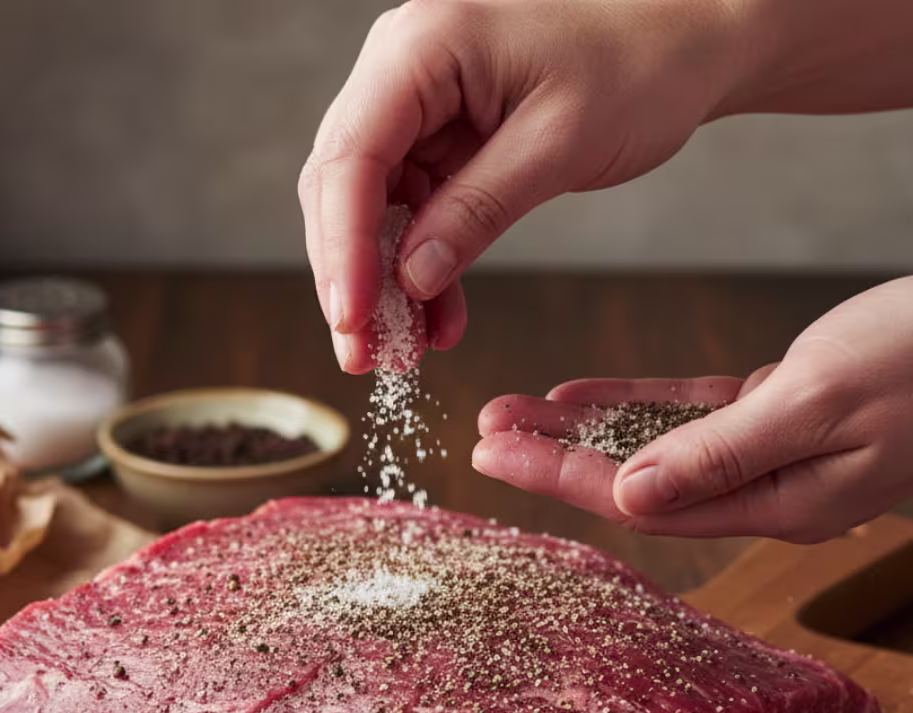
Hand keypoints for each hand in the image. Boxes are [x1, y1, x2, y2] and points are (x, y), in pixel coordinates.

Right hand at [299, 0, 741, 371]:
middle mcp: (402, 68)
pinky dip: (419, 269)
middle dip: (351, 277)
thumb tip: (409, 280)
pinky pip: (411, 213)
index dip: (343, 248)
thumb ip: (476, 211)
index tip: (352, 320)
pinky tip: (436, 319)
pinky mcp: (439, 138)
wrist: (686, 42)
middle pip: (341, 186)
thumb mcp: (557, 145)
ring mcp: (417, 103)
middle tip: (363, 355)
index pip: (351, 158)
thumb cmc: (639, 66)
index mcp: (422, 47)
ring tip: (402, 351)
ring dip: (382, 284)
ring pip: (368, 208)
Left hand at [473, 277, 912, 540]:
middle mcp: (762, 488)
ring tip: (511, 411)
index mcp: (773, 503)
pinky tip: (578, 394)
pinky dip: (631, 400)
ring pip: (649, 444)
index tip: (492, 454)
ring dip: (580, 428)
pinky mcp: (773, 409)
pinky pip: (684, 412)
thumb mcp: (820, 404)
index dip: (559, 477)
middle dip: (553, 457)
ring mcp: (767, 451)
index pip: (640, 500)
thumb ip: (722, 454)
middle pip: (632, 479)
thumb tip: (629, 495)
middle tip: (482, 433)